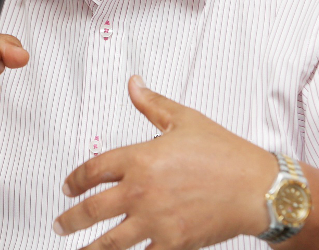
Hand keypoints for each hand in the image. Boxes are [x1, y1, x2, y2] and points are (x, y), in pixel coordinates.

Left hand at [54, 75, 276, 249]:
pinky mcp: (173, 242)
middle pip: (93, 209)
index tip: (67, 187)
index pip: (93, 170)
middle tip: (60, 224)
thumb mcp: (184, 120)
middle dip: (70, 219)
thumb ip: (152, 103)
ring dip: (89, 248)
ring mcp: (156, 220)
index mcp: (140, 158)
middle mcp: (142, 191)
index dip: (74, 180)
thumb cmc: (225, 153)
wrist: (257, 187)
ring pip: (110, 241)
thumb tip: (134, 84)